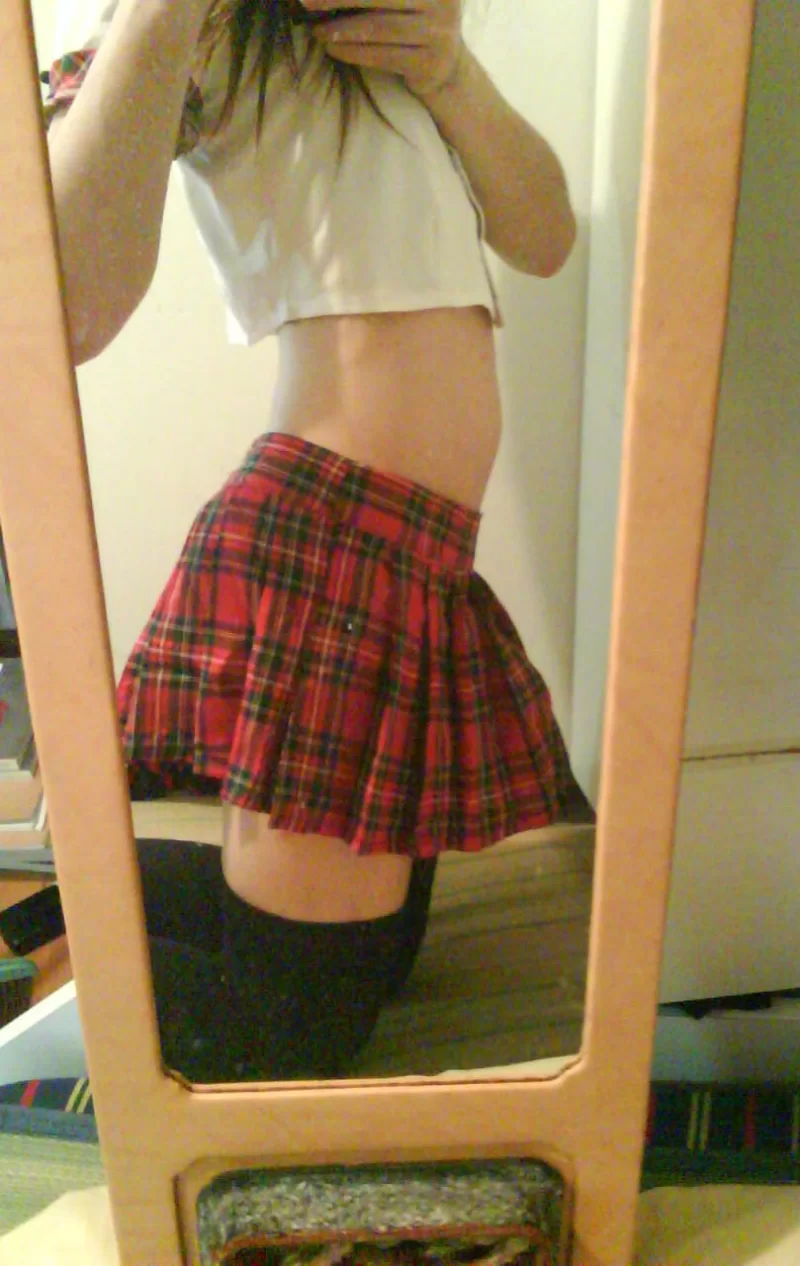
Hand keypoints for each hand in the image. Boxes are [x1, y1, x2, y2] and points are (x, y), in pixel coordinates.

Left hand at [300, 0, 464, 99]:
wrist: (446, 64)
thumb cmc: (413, 18)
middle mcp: (441, 0)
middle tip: (306, 1)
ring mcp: (438, 32)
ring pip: (380, 27)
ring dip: (341, 29)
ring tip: (317, 31)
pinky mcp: (429, 62)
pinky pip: (383, 55)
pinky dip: (353, 52)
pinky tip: (332, 49)